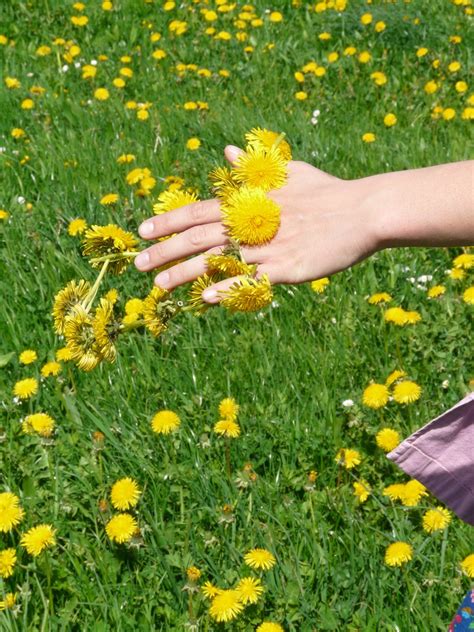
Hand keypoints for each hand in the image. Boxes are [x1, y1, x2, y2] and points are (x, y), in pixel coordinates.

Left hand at [134, 145, 378, 301]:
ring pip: (219, 260)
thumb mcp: (290, 173)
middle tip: (138, 263)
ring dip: (185, 273)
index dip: (170, 220)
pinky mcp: (288, 268)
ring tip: (158, 287)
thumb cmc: (328, 191)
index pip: (200, 210)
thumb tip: (228, 150)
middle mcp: (253, 221)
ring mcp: (270, 246)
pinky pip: (252, 280)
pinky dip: (229, 288)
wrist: (364, 211)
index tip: (144, 230)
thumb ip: (255, 168)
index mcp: (251, 199)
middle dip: (166, 250)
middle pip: (199, 237)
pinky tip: (206, 298)